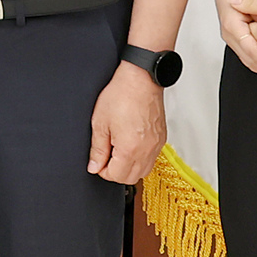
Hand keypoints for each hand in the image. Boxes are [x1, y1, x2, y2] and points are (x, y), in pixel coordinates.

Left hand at [88, 62, 166, 183]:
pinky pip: (152, 158)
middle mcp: (147, 150)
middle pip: (131, 178)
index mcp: (130, 149)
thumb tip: (94, 166)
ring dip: (129, 167)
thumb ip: (97, 149)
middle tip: (106, 156)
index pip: (116, 176)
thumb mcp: (100, 123)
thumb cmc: (121, 95)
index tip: (98, 161)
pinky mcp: (161, 138)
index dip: (103, 171)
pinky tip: (129, 144)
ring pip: (144, 170)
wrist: (141, 79)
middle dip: (116, 172)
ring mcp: (156, 145)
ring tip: (117, 149)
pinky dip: (140, 158)